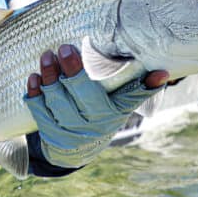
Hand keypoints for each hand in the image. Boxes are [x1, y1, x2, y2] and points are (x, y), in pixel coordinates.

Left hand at [23, 44, 168, 168]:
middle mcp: (93, 124)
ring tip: (47, 56)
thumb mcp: (122, 104)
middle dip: (71, 68)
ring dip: (50, 76)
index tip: (100, 55)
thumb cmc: (103, 115)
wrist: (79, 148)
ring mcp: (70, 131)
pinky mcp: (51, 135)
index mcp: (112, 113)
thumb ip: (140, 88)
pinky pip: (40, 111)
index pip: (115, 93)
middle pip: (80, 92)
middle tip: (65, 47)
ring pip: (57, 100)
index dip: (110, 75)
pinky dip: (35, 93)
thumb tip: (163, 73)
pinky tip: (34, 77)